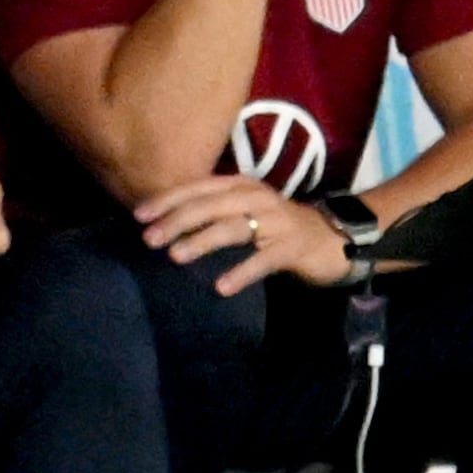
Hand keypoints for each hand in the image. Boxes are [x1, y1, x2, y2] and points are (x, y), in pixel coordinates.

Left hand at [137, 172, 353, 296]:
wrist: (333, 239)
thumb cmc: (275, 227)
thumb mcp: (242, 211)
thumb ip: (210, 212)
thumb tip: (163, 223)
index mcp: (240, 185)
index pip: (197, 188)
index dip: (167, 200)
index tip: (139, 216)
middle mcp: (257, 197)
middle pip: (209, 206)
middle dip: (176, 221)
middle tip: (149, 239)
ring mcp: (277, 221)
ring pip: (232, 228)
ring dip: (201, 242)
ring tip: (175, 257)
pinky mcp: (293, 247)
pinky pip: (264, 260)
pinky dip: (241, 272)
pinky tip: (221, 287)